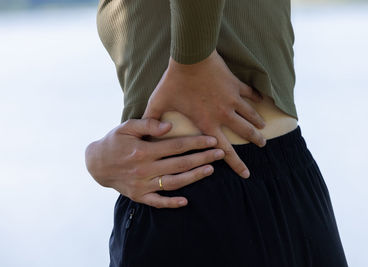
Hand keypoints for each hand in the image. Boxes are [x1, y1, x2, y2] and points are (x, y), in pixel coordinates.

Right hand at [84, 118, 224, 208]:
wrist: (96, 164)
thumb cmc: (114, 142)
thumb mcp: (126, 127)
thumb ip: (148, 124)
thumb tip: (169, 126)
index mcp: (143, 150)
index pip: (176, 146)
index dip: (196, 143)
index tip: (212, 140)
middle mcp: (144, 169)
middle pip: (180, 164)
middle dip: (202, 158)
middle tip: (220, 154)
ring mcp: (142, 184)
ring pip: (173, 182)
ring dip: (193, 177)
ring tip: (210, 170)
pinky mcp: (139, 196)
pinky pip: (157, 202)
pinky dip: (171, 203)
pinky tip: (186, 201)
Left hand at [142, 49, 265, 178]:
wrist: (190, 57)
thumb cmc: (174, 81)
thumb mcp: (158, 101)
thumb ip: (151, 119)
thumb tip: (145, 133)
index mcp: (208, 123)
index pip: (225, 150)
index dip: (237, 164)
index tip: (246, 174)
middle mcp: (224, 114)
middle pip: (246, 132)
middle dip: (256, 140)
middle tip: (263, 144)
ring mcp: (232, 99)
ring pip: (251, 115)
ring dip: (258, 122)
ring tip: (263, 127)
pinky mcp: (236, 84)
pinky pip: (250, 92)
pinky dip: (256, 97)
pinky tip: (261, 99)